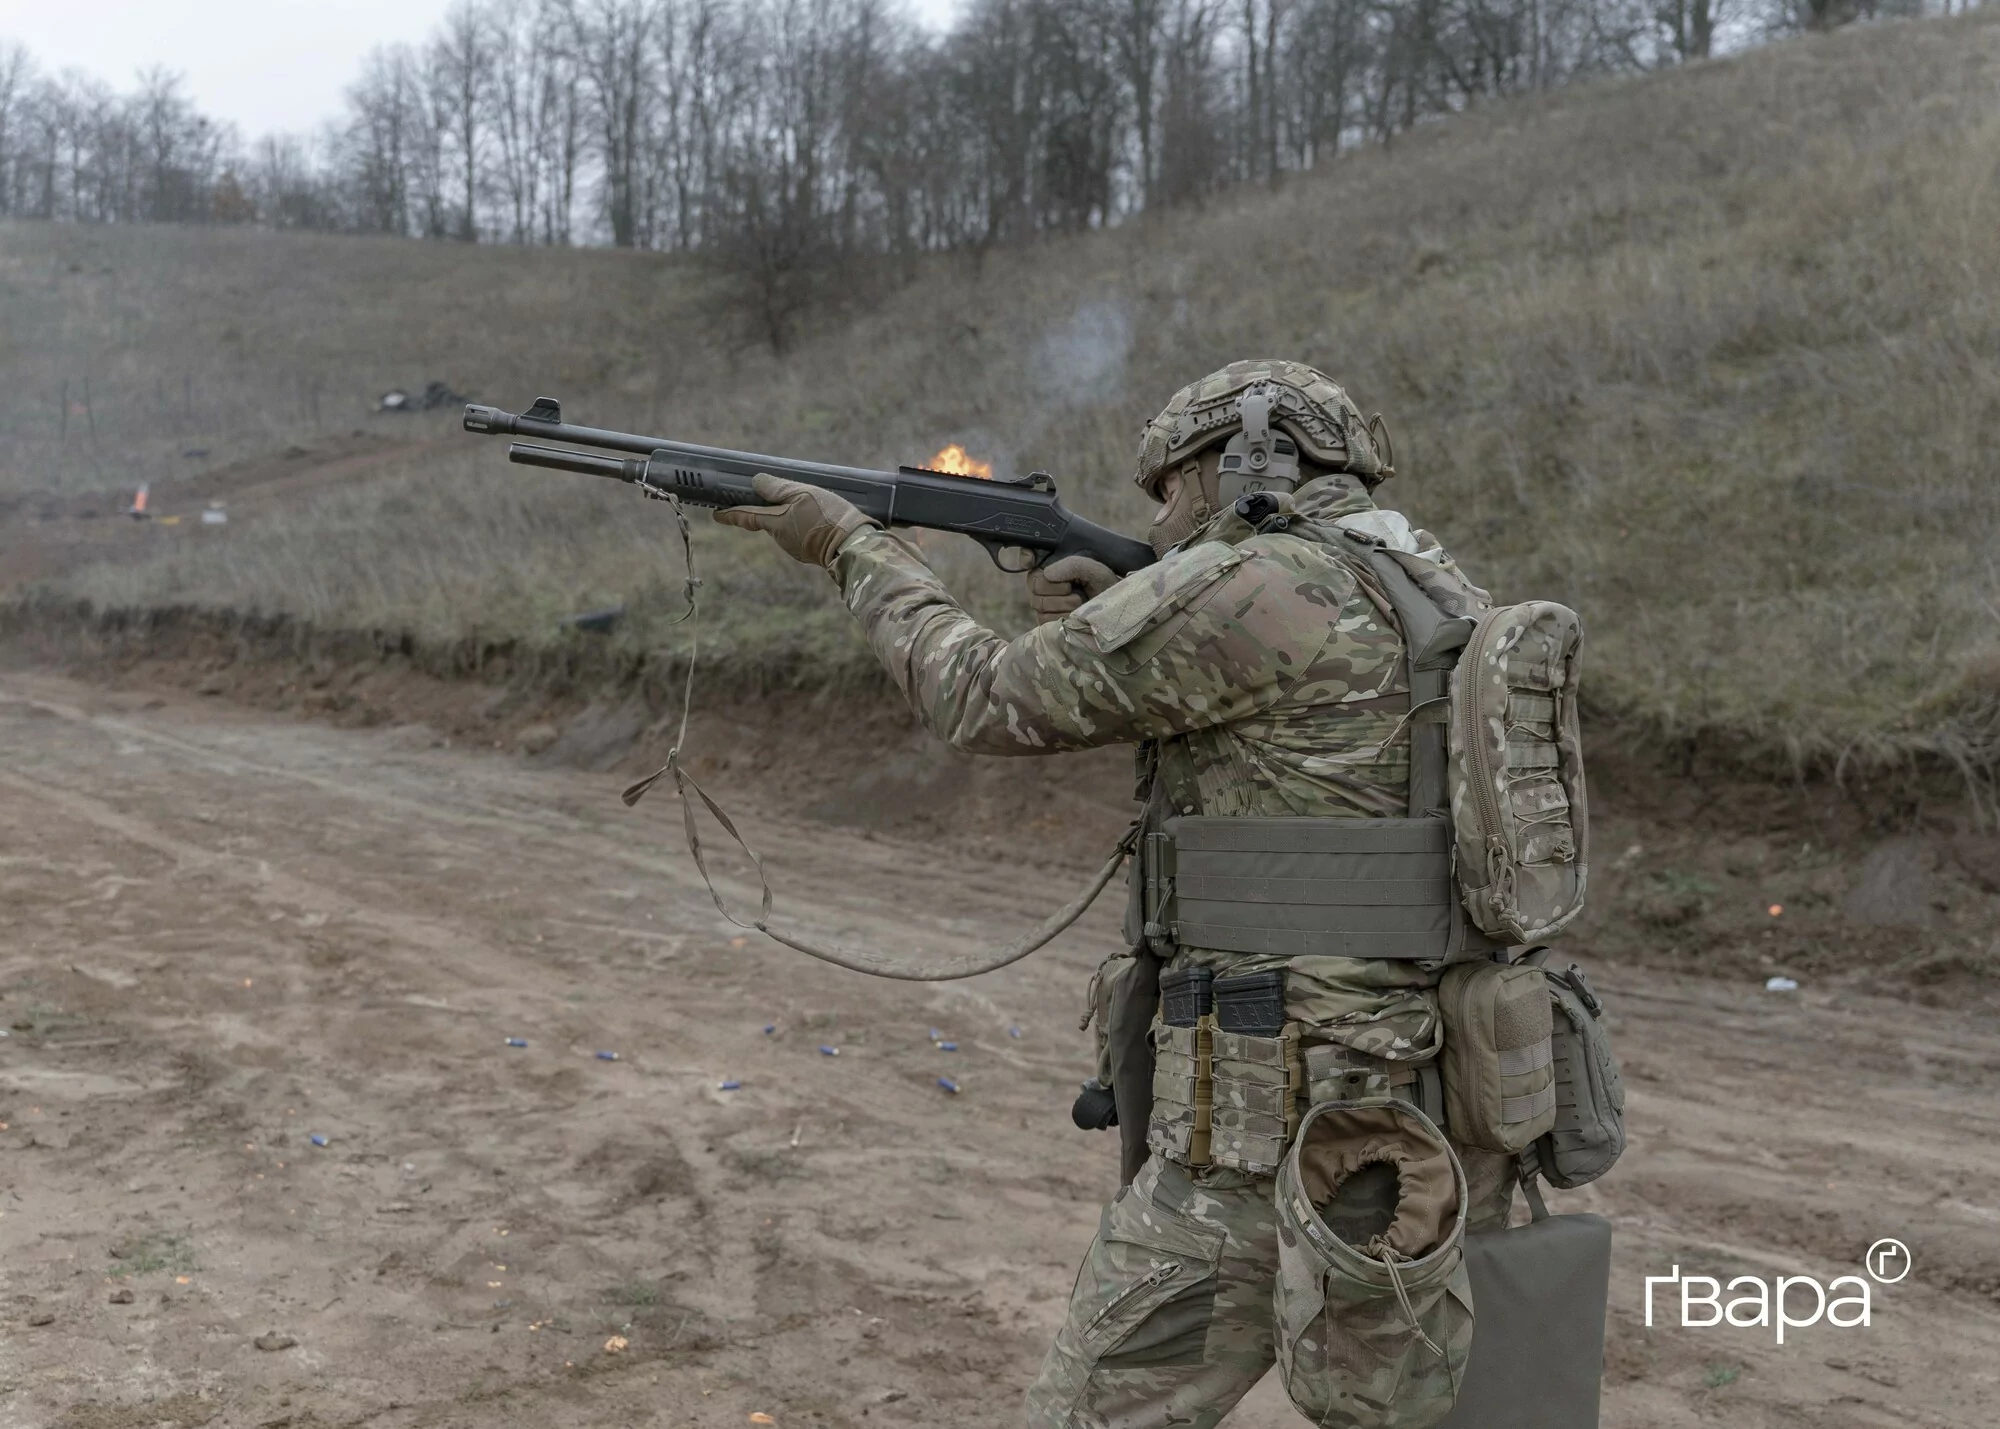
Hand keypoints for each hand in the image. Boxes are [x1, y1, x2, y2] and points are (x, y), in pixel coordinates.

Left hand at [713, 472, 877, 568]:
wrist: (855, 546)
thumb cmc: (827, 517)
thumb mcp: (802, 494)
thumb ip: (777, 488)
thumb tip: (756, 481)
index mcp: (774, 523)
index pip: (746, 517)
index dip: (730, 514)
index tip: (716, 513)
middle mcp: (781, 538)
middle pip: (769, 520)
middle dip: (771, 509)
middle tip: (779, 494)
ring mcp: (796, 548)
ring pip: (787, 527)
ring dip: (792, 516)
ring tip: (812, 503)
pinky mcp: (811, 552)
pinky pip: (801, 534)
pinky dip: (804, 524)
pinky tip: (819, 516)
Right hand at [1026, 554, 1117, 624]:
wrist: (1114, 613)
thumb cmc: (1105, 588)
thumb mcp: (1095, 571)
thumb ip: (1073, 565)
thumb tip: (1047, 574)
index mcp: (1054, 564)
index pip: (1030, 555)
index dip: (1027, 556)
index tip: (1031, 560)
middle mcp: (1045, 581)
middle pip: (1034, 582)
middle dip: (1056, 587)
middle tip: (1074, 589)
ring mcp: (1044, 602)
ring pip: (1038, 602)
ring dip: (1062, 603)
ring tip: (1079, 603)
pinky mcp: (1047, 621)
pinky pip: (1044, 618)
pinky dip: (1062, 616)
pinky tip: (1074, 615)